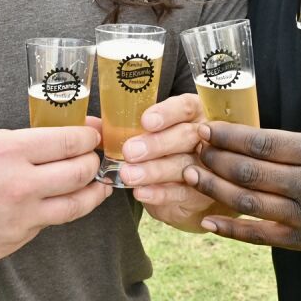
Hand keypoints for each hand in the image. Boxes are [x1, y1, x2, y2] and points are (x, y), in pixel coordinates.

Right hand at [0, 126, 109, 272]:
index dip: (89, 137)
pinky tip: (54, 204)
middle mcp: (21, 186)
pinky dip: (54, 212)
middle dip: (95, 162)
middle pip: (81, 173)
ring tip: (99, 186)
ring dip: (92, 193)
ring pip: (74, 206)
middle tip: (96, 158)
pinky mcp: (14, 242)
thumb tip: (48, 143)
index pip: (69, 141)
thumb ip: (15, 142)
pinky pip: (45, 225)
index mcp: (10, 151)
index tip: (93, 135)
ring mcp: (20, 219)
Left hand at [113, 93, 218, 232]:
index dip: (167, 113)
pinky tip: (141, 192)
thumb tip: (93, 125)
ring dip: (154, 171)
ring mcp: (207, 166)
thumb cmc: (163, 147)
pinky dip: (159, 194)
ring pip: (183, 166)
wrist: (183, 184)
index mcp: (193, 113)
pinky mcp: (201, 193)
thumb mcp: (151, 132)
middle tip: (130, 151)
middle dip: (157, 144)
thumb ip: (127, 126)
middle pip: (186, 136)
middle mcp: (205, 137)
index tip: (146, 121)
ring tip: (129, 175)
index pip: (185, 107)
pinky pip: (181, 193)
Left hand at [184, 123, 300, 256]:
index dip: (228, 136)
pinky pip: (260, 236)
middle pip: (250, 172)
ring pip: (249, 203)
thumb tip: (248, 139)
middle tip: (193, 149)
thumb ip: (297, 145)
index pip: (262, 142)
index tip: (206, 129)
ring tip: (191, 176)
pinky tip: (208, 222)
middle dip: (215, 159)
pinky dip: (231, 230)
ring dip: (214, 189)